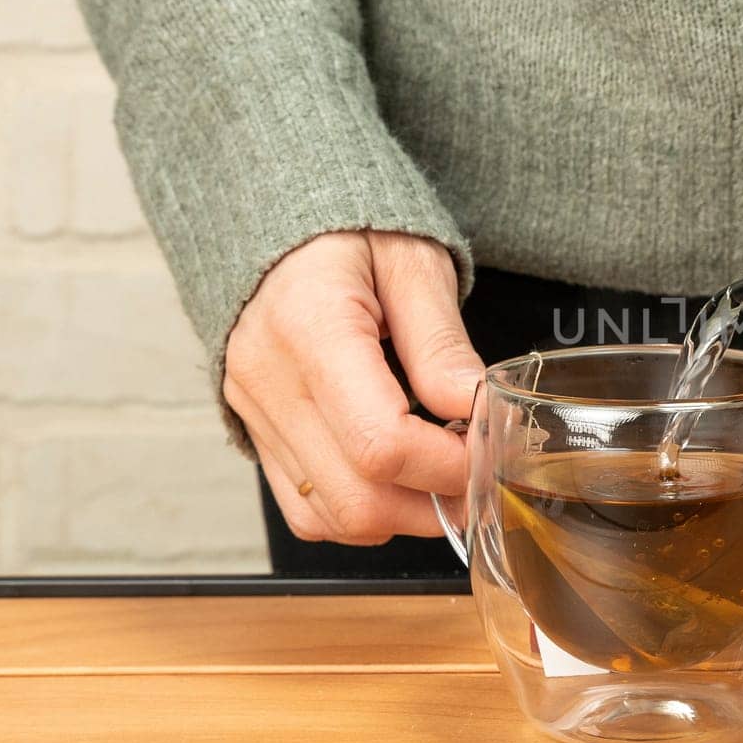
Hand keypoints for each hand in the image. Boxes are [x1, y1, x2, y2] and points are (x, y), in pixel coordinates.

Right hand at [224, 231, 482, 543]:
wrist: (285, 224)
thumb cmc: (354, 234)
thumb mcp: (414, 267)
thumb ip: (443, 345)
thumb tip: (477, 411)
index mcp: (310, 328)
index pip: (382, 443)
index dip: (449, 467)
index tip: (489, 451)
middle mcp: (268, 380)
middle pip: (357, 498)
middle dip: (433, 505)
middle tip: (477, 477)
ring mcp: (253, 412)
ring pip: (329, 518)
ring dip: (400, 516)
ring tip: (441, 476)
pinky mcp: (254, 431)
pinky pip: (304, 510)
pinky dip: (359, 512)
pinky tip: (396, 478)